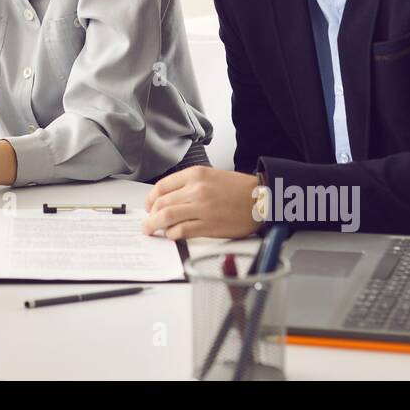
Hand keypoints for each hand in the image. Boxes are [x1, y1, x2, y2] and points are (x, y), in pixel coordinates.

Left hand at [142, 167, 263, 240]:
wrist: (262, 199)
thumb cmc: (240, 189)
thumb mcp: (211, 176)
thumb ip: (189, 185)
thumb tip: (169, 198)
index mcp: (196, 175)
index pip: (162, 186)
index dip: (150, 198)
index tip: (148, 205)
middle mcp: (196, 189)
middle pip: (161, 203)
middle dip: (150, 215)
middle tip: (147, 222)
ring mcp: (202, 208)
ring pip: (167, 217)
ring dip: (155, 225)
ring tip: (151, 230)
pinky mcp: (208, 225)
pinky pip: (181, 231)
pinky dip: (172, 234)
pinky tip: (171, 235)